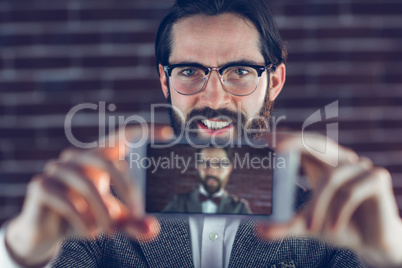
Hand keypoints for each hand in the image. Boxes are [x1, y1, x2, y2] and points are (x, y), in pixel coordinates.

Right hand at [4, 124, 173, 266]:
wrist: (48, 231)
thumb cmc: (86, 216)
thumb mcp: (113, 220)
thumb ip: (133, 223)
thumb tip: (153, 229)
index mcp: (99, 156)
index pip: (123, 134)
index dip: (145, 130)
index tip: (170, 132)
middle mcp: (78, 157)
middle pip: (110, 162)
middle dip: (128, 191)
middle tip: (137, 215)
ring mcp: (57, 169)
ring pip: (89, 185)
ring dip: (104, 212)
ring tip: (110, 232)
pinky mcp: (41, 186)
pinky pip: (67, 201)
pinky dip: (83, 221)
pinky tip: (90, 233)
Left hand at [258, 132, 401, 266]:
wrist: (371, 243)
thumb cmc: (338, 226)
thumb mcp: (307, 225)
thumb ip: (285, 225)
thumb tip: (258, 231)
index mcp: (323, 165)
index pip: (303, 144)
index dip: (286, 137)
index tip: (264, 137)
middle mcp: (341, 161)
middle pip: (318, 143)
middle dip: (295, 142)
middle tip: (275, 147)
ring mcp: (360, 168)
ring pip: (331, 178)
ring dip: (318, 205)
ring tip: (310, 228)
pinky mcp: (377, 179)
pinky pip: (351, 191)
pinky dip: (339, 211)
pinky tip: (333, 228)